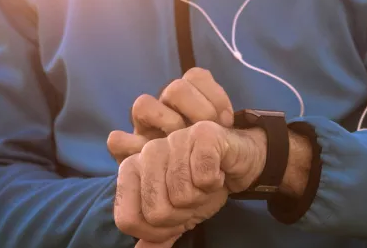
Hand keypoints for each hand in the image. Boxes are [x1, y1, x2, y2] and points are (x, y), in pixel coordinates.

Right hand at [108, 68, 233, 163]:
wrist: (199, 188)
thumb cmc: (212, 160)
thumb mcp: (225, 140)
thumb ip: (222, 126)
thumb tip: (223, 121)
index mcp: (189, 100)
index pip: (196, 76)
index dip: (213, 94)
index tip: (227, 120)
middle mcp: (166, 108)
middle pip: (175, 88)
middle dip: (195, 108)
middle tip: (207, 129)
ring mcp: (145, 127)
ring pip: (143, 105)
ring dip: (166, 122)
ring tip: (180, 140)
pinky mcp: (127, 151)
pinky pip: (117, 140)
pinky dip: (131, 146)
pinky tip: (152, 158)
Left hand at [114, 121, 266, 246]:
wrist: (238, 161)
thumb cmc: (203, 184)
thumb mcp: (177, 214)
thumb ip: (157, 234)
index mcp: (131, 170)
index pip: (128, 220)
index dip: (156, 231)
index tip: (175, 218)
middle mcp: (148, 151)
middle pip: (156, 213)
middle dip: (183, 215)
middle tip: (194, 198)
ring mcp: (175, 140)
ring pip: (182, 196)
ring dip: (202, 198)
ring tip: (206, 183)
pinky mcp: (202, 134)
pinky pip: (204, 178)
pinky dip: (215, 183)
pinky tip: (217, 171)